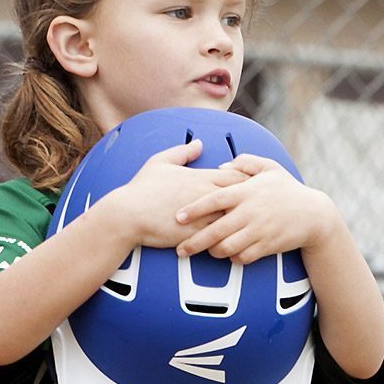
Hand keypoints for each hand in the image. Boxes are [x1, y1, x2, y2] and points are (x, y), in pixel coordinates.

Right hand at [104, 140, 247, 247]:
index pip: (239, 175)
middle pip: (244, 195)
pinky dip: (232, 237)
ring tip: (251, 223)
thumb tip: (200, 143)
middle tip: (258, 205)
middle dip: (252, 200)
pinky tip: (237, 239)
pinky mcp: (198, 234)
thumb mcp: (159, 162)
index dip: (248, 180)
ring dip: (244, 219)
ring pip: (237, 217)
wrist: (126, 215)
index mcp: (201, 177)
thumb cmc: (141, 189)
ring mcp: (204, 216)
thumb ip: (183, 152)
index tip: (251, 186)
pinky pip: (224, 236)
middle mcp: (206, 195)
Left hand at [174, 155, 341, 262]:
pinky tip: (232, 255)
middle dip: (194, 243)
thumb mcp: (271, 168)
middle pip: (214, 230)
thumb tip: (222, 166)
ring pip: (226, 247)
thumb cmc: (290, 190)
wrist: (315, 214)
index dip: (194, 209)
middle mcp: (251, 212)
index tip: (178, 217)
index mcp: (247, 192)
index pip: (214, 199)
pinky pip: (244, 257)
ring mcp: (259, 230)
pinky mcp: (268, 245)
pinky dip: (234, 258)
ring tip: (209, 250)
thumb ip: (245, 162)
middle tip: (181, 249)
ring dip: (214, 251)